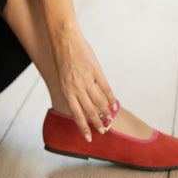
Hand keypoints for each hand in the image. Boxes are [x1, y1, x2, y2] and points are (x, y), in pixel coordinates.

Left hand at [52, 27, 116, 141]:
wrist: (65, 39)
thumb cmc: (62, 58)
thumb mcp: (62, 77)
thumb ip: (71, 90)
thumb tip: (82, 103)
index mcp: (67, 89)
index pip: (76, 114)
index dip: (84, 127)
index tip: (89, 138)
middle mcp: (77, 87)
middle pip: (90, 110)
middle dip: (97, 123)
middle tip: (103, 130)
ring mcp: (87, 79)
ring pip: (100, 101)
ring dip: (106, 112)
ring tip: (110, 119)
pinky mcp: (96, 70)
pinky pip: (106, 88)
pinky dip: (111, 98)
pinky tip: (114, 104)